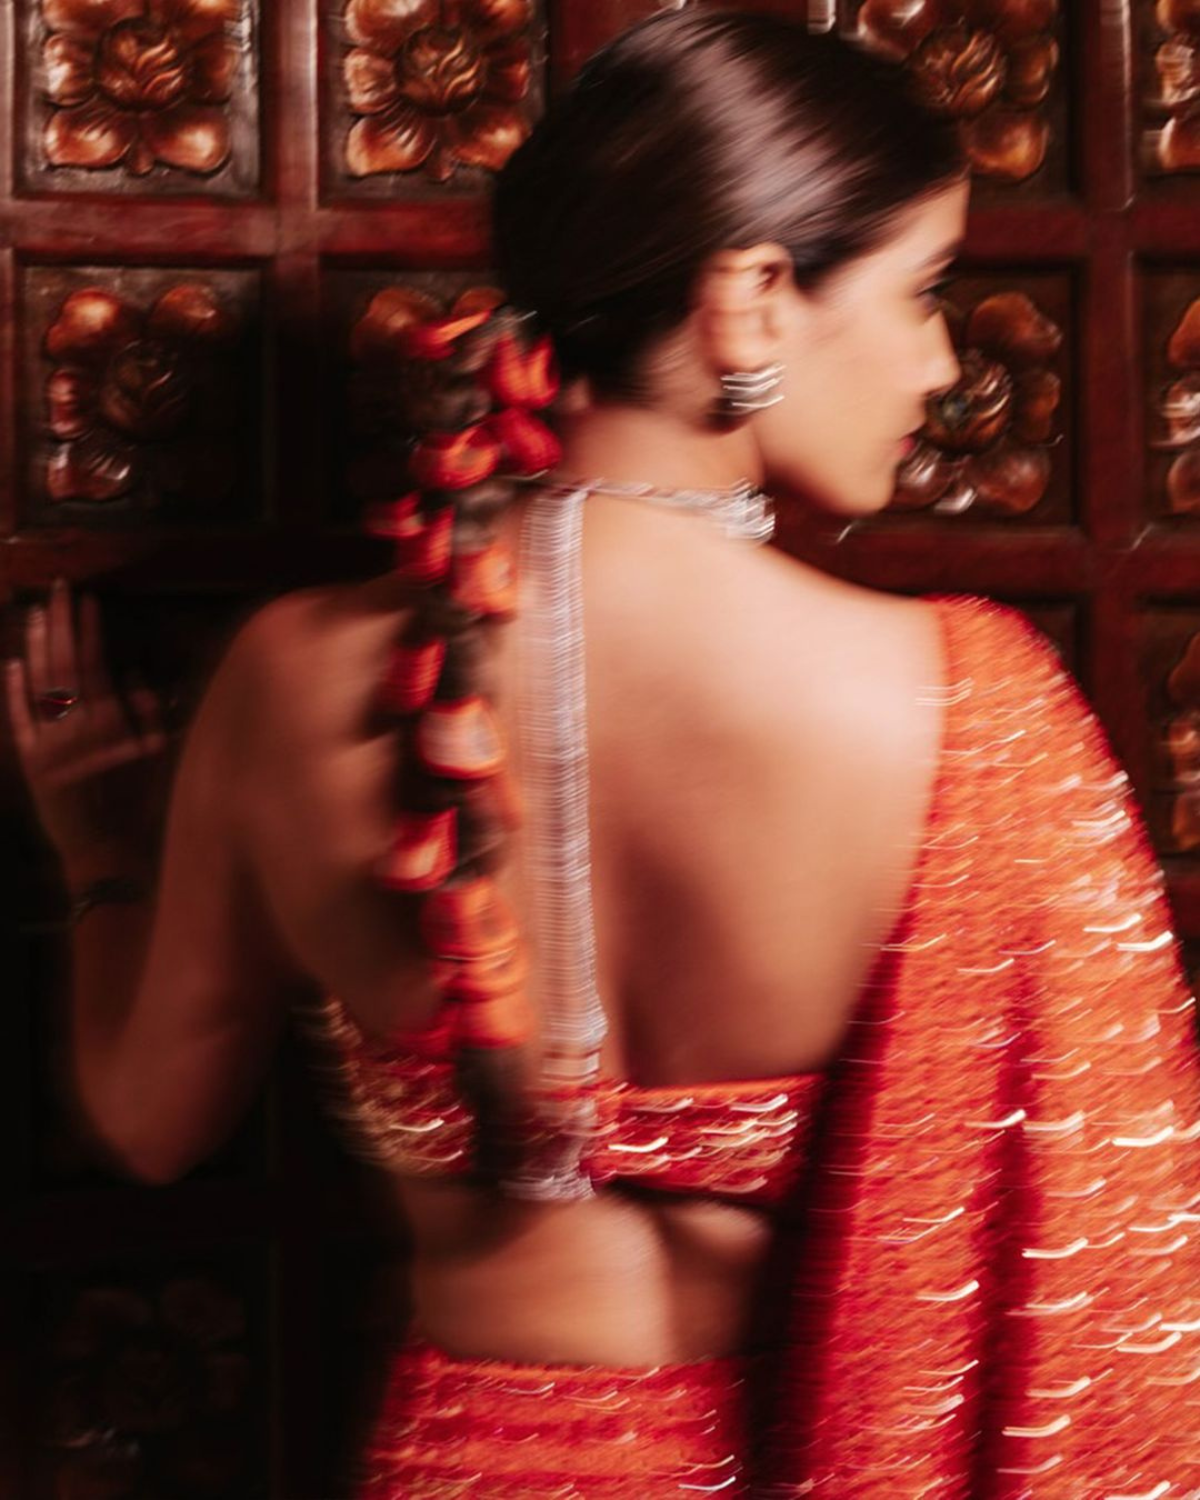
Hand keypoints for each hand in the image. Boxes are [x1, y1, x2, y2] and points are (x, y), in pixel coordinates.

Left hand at [6, 580, 168, 871]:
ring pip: (39, 682)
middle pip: (64, 662)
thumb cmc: (142, 807)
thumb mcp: (159, 756)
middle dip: (62, 622)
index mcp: (109, 721)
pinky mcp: (30, 762)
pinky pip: (19, 718)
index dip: (90, 628)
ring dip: (38, 645)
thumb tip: (130, 670)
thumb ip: (147, 711)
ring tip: (37, 612)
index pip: (96, 662)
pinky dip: (15, 690)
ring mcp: (49, 742)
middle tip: (57, 588)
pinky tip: (13, 663)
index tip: (88, 598)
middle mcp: (75, 726)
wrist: (107, 853)